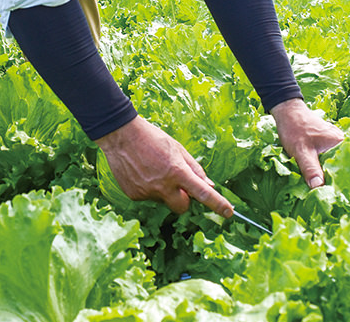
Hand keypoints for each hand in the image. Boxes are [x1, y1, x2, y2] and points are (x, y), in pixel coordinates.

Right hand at [95, 116, 233, 216]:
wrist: (121, 135)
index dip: (217, 204)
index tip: (228, 212)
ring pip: (163, 200)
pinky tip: (142, 172)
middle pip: (182, 207)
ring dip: (164, 190)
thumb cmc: (152, 138)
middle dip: (184, 199)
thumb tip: (208, 184)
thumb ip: (194, 168)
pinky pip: (148, 197)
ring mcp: (146, 192)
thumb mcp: (177, 148)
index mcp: (177, 172)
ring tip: (153, 169)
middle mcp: (162, 186)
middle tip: (178, 184)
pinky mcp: (134, 195)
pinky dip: (149, 188)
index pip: (202, 193)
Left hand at [270, 98, 344, 188]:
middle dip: (333, 178)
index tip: (336, 194)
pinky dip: (322, 165)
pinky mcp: (325, 141)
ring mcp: (333, 140)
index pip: (346, 167)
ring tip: (323, 186)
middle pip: (340, 165)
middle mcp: (340, 141)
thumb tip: (318, 187)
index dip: (340, 181)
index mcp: (339, 142)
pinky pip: (327, 157)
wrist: (286, 111)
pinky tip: (316, 174)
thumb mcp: (301, 151)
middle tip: (328, 193)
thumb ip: (310, 169)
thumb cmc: (294, 128)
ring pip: (332, 162)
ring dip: (327, 172)